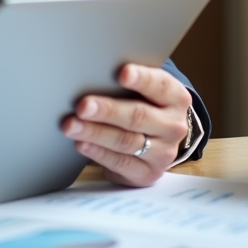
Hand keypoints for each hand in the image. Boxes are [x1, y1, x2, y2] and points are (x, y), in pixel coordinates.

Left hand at [61, 63, 191, 186]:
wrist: (155, 142)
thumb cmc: (140, 105)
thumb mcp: (142, 91)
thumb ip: (126, 83)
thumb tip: (91, 73)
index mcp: (175, 99)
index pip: (160, 86)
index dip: (142, 79)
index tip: (122, 73)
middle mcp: (173, 126)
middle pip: (138, 116)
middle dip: (108, 110)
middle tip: (82, 105)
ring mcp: (163, 153)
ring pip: (126, 141)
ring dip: (95, 132)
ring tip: (71, 125)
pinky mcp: (148, 173)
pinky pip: (121, 163)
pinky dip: (98, 152)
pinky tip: (81, 144)